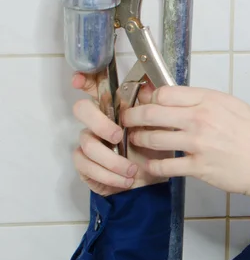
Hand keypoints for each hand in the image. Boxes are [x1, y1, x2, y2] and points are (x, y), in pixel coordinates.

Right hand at [71, 73, 168, 196]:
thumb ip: (153, 108)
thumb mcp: (160, 128)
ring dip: (113, 160)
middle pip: (82, 109)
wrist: (151, 180)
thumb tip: (150, 88)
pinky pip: (86, 166)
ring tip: (132, 170)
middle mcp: (98, 122)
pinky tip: (124, 180)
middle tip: (118, 137)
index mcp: (115, 109)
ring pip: (87, 144)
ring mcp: (89, 142)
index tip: (79, 80)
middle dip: (99, 123)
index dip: (84, 80)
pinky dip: (108, 175)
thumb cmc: (153, 150)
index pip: (95, 88)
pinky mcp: (85, 164)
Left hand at [123, 87, 249, 201]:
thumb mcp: (233, 105)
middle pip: (152, 113)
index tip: (145, 102)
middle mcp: (200, 119)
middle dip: (133, 116)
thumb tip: (180, 100)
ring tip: (136, 139)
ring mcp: (197, 144)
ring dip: (139, 139)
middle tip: (127, 119)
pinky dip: (153, 166)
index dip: (150, 97)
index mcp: (209, 100)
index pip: (166, 93)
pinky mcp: (197, 167)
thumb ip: (205, 101)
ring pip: (153, 138)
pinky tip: (149, 164)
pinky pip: (165, 166)